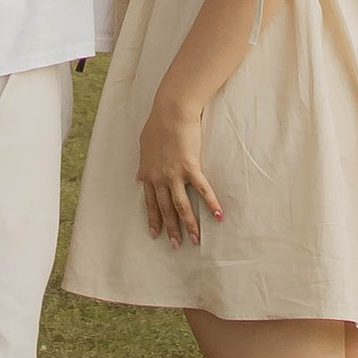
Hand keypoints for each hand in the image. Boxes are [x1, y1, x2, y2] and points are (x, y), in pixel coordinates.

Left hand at [137, 88, 222, 245]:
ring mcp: (174, 174)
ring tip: (195, 240)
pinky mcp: (190, 167)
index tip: (155, 234)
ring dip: (189, 225)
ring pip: (181, 206)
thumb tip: (139, 176)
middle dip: (170, 229)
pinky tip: (219, 216)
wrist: (171, 111)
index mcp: (148, 173)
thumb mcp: (144, 145)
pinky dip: (211, 204)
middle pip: (165, 209)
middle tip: (175, 246)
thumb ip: (143, 164)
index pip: (150, 202)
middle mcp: (159, 177)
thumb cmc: (158, 123)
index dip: (153, 219)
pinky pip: (202, 190)